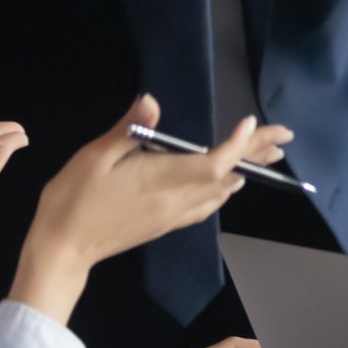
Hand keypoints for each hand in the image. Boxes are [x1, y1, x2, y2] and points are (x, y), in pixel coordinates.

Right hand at [10, 96, 291, 324]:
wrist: (62, 248)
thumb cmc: (75, 197)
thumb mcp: (95, 155)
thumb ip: (128, 127)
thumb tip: (152, 99)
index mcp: (162, 179)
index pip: (214, 162)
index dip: (237, 144)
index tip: (251, 123)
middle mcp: (176, 200)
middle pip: (226, 176)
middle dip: (256, 153)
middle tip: (284, 136)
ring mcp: (172, 216)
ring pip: (220, 193)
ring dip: (245, 171)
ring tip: (266, 154)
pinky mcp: (165, 225)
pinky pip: (206, 207)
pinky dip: (224, 191)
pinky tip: (227, 186)